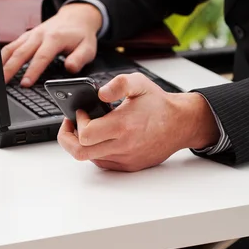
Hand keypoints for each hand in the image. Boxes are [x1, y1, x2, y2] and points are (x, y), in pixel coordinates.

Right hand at [1, 2, 101, 85]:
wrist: (76, 17)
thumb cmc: (81, 35)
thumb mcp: (88, 48)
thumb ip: (79, 59)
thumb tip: (70, 68)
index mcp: (55, 38)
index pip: (41, 57)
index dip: (32, 71)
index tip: (25, 83)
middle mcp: (40, 35)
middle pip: (22, 53)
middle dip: (11, 68)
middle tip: (3, 82)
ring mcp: (31, 35)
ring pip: (13, 48)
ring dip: (3, 62)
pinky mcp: (26, 37)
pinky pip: (12, 46)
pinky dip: (3, 56)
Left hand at [58, 73, 219, 171]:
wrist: (180, 125)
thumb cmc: (158, 105)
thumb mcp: (139, 83)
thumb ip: (119, 83)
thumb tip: (100, 93)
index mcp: (122, 126)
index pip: (85, 134)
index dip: (77, 122)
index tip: (82, 112)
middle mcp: (122, 146)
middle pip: (80, 152)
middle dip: (68, 138)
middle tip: (71, 125)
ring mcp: (124, 158)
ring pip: (90, 158)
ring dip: (83, 144)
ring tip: (88, 128)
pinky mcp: (128, 165)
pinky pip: (103, 162)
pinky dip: (96, 151)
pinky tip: (101, 137)